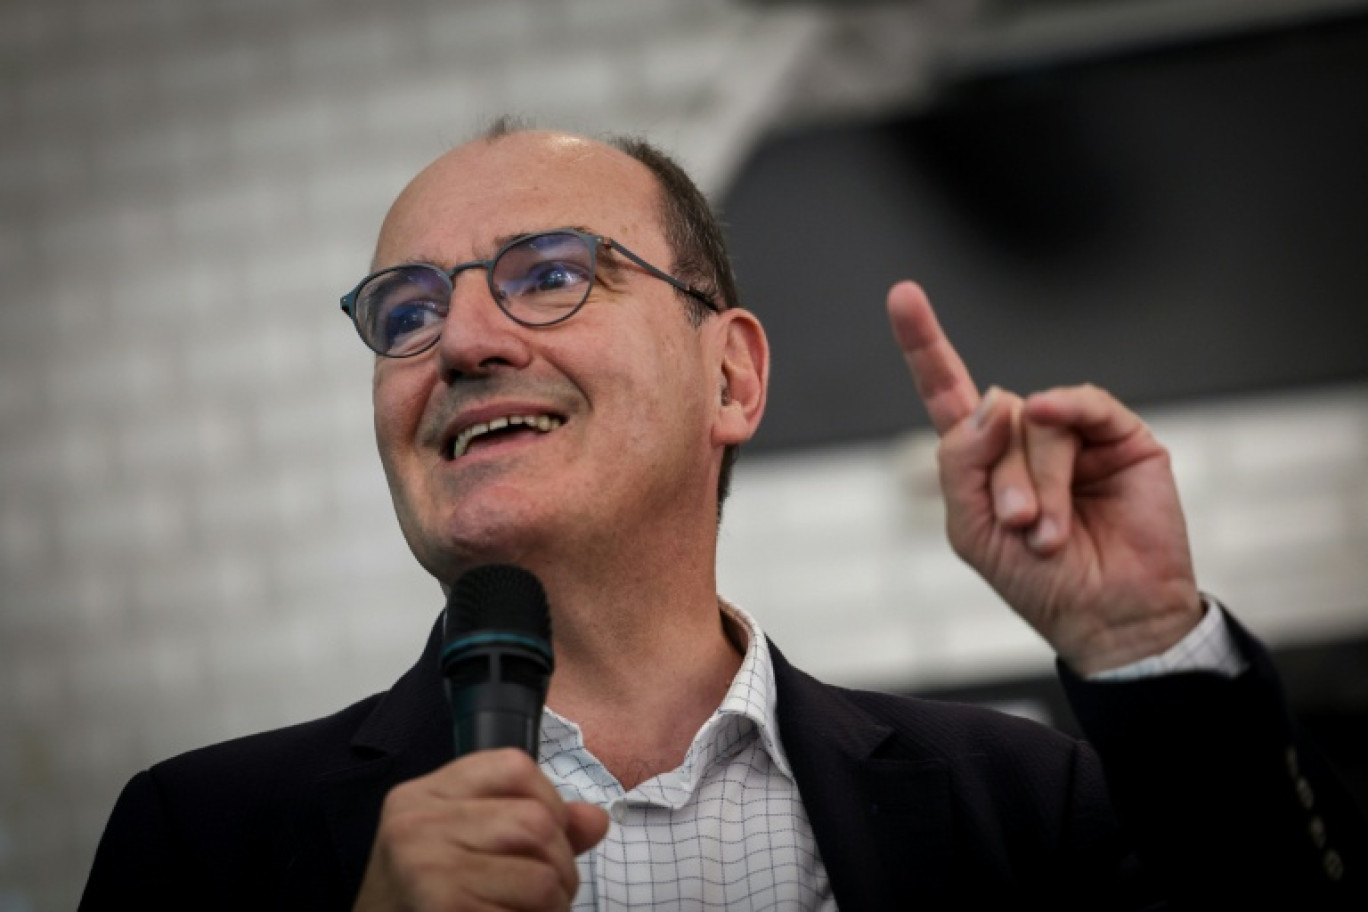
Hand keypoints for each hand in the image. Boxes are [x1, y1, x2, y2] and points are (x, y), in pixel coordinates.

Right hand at [353, 749, 609, 910]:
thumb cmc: (423, 895)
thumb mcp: (462, 843)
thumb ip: (531, 823)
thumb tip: (597, 819)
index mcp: (424, 794)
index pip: (515, 766)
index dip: (551, 801)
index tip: (546, 836)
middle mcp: (419, 823)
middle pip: (537, 822)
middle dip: (562, 863)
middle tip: (551, 890)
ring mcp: (428, 869)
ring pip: (542, 876)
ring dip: (555, 903)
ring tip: (535, 911)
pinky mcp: (443, 909)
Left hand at [887, 281, 1203, 674]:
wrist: (1109, 618)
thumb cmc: (1037, 581)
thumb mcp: (972, 529)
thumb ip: (962, 461)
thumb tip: (1000, 398)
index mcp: (983, 459)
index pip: (947, 391)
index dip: (924, 345)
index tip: (902, 295)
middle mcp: (1026, 438)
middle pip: (992, 418)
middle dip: (1000, 478)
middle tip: (1019, 527)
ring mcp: (1074, 435)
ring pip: (1035, 419)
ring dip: (1037, 480)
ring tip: (1048, 531)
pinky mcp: (1121, 437)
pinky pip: (1083, 404)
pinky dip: (1067, 412)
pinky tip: (1057, 424)